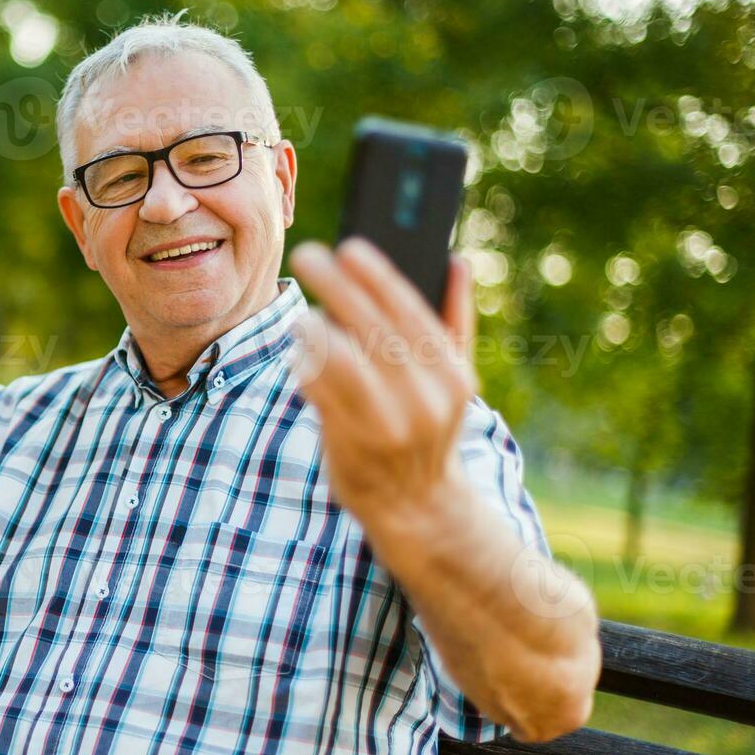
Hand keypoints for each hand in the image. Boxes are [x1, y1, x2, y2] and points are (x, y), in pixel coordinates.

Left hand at [289, 237, 478, 544]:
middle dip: (335, 285)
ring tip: (302, 317)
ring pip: (340, 358)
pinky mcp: (351, 441)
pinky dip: (304, 366)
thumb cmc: (429, 429)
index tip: (351, 246)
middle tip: (307, 255)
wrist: (418, 508)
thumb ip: (456, 320)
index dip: (377, 276)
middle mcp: (424, 398)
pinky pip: (318, 390)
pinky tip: (299, 355)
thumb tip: (456, 261)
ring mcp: (387, 422)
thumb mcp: (455, 380)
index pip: (411, 312)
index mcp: (451, 375)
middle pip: (371, 327)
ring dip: (315, 329)